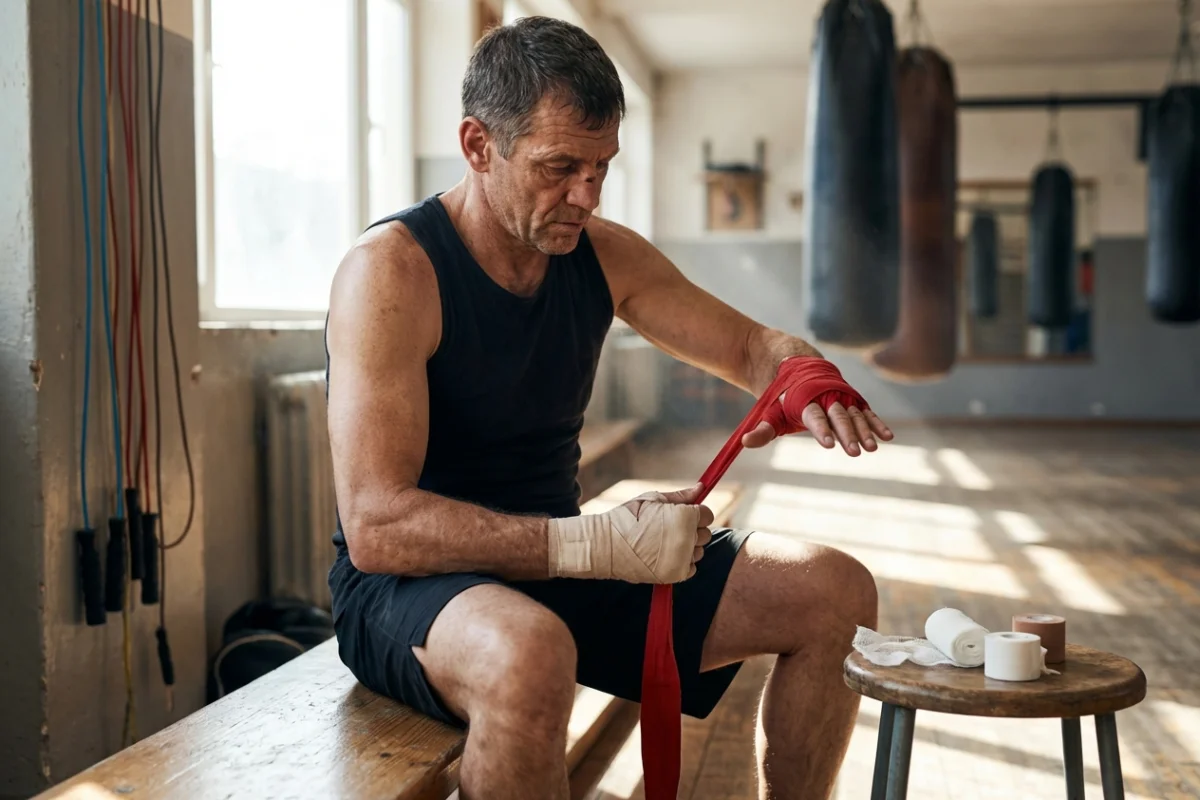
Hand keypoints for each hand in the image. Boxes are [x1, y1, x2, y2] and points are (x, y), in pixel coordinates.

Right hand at [622, 482, 713, 577]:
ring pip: (698, 552)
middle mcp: (687, 538)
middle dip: (692, 530)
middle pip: (705, 534)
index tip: (681, 515)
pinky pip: (691, 568)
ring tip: (663, 542)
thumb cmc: (628, 518)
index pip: (707, 515)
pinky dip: (682, 563)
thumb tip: (701, 488)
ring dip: (687, 547)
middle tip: (668, 528)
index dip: (695, 513)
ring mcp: (682, 558)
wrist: (606, 546)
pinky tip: (663, 555)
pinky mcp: (675, 575)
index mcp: (685, 516)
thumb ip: (681, 495)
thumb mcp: (653, 500)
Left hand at [742, 395, 894, 455]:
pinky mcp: (849, 397)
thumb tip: (745, 442)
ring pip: (853, 414)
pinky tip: (888, 437)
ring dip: (864, 430)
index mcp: (804, 399)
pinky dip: (875, 422)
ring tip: (873, 447)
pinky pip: (864, 411)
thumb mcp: (770, 411)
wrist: (789, 359)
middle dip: (846, 434)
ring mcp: (838, 395)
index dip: (821, 429)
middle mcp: (824, 396)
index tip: (828, 443)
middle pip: (837, 416)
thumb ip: (762, 430)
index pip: (814, 416)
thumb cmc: (780, 392)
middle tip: (854, 452)